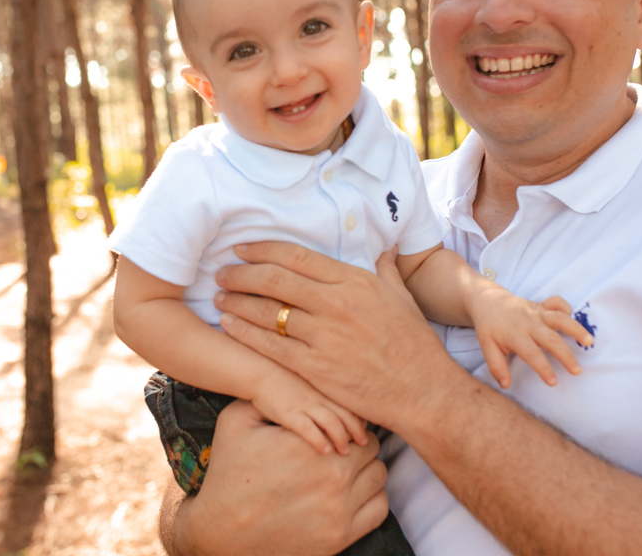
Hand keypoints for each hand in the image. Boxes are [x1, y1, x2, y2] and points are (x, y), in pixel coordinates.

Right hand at [173, 400, 388, 555]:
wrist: (221, 529)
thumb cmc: (228, 471)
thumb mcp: (236, 421)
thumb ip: (265, 399)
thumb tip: (289, 381)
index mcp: (310, 446)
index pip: (357, 425)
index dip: (350, 425)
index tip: (341, 431)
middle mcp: (331, 477)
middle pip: (372, 450)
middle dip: (360, 447)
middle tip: (346, 449)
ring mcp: (338, 510)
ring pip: (378, 479)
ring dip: (367, 472)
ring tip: (349, 470)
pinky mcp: (340, 536)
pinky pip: (377, 510)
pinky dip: (370, 498)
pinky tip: (353, 494)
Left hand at [214, 241, 462, 431]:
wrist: (422, 392)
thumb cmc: (414, 345)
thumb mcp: (402, 298)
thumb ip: (385, 270)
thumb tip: (383, 249)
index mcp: (354, 281)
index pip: (296, 256)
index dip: (263, 250)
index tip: (243, 249)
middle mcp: (335, 303)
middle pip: (274, 279)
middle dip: (241, 274)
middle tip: (223, 272)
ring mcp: (323, 336)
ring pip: (266, 312)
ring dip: (237, 302)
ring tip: (219, 298)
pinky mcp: (314, 368)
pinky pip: (270, 346)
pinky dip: (245, 333)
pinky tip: (230, 326)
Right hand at [252, 366, 366, 454]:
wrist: (260, 370)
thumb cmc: (283, 378)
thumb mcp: (309, 382)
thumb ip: (323, 394)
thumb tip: (333, 410)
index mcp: (325, 388)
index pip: (352, 404)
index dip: (361, 419)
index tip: (365, 431)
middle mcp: (320, 396)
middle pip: (347, 414)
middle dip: (358, 431)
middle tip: (365, 444)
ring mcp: (306, 404)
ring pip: (332, 422)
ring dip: (342, 438)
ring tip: (346, 452)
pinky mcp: (290, 413)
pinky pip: (309, 428)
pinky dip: (319, 440)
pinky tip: (325, 451)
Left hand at [468, 288, 592, 388]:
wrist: (487, 301)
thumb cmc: (489, 327)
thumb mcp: (487, 347)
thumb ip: (496, 366)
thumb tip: (505, 385)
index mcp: (515, 335)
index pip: (532, 354)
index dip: (543, 369)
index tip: (554, 382)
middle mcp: (528, 322)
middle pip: (551, 339)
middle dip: (566, 355)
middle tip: (577, 371)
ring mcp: (536, 312)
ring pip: (559, 319)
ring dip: (576, 329)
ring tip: (590, 341)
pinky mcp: (541, 305)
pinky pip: (556, 302)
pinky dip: (566, 308)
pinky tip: (573, 319)